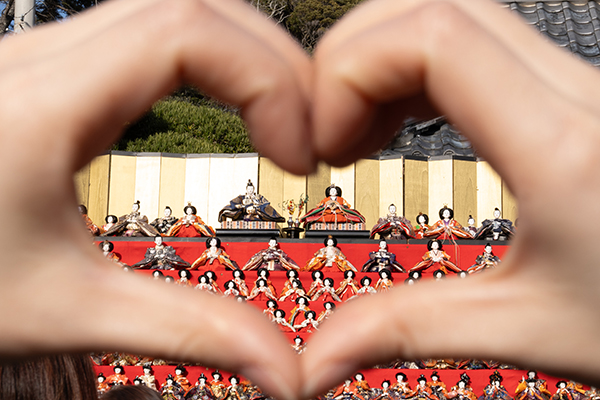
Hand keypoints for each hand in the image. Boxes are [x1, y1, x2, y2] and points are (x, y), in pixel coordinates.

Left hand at [0, 0, 308, 397]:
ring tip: (277, 120)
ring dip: (240, 55)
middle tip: (306, 134)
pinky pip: (143, 32)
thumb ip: (189, 331)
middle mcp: (36, 60)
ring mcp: (38, 57)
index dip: (268, 81)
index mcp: (39, 106)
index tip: (297, 155)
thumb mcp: (69, 310)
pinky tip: (223, 104)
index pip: (186, 32)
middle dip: (271, 63)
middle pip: (191, 5)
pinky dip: (205, 60)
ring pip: (168, 8)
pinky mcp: (45, 72)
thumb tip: (287, 372)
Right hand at [301, 0, 599, 396]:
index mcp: (565, 151)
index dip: (350, 73)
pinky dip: (423, 71)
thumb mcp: (525, 328)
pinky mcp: (580, 98)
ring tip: (361, 129)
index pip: (433, 38)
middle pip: (436, 7)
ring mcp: (585, 89)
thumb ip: (404, 331)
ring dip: (387, 62)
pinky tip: (410, 119)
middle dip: (355, 60)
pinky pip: (486, 47)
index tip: (325, 142)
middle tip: (330, 131)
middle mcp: (583, 98)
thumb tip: (316, 360)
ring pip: (460, 16)